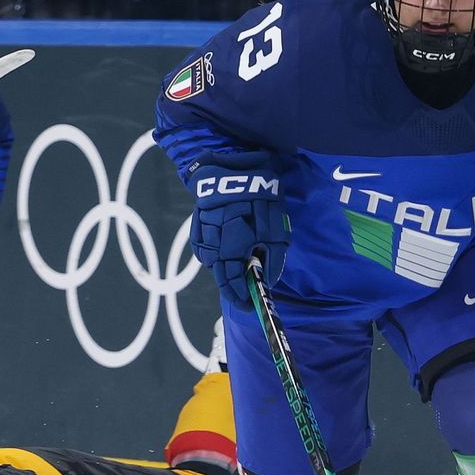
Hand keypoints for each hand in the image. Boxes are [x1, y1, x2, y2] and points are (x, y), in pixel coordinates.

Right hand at [189, 164, 288, 310]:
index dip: (240, 297)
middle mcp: (212, 246)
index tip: (249, 306)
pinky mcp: (198, 224)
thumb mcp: (276, 232)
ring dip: (224, 267)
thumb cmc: (261, 200)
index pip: (232, 284)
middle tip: (244, 291)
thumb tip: (266, 280)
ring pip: (211, 261)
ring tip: (237, 266)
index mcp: (231, 250)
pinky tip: (225, 248)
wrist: (236, 168)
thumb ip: (271, 260)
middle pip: (220, 275)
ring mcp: (202, 235)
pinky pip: (205, 246)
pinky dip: (215, 252)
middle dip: (232, 285)